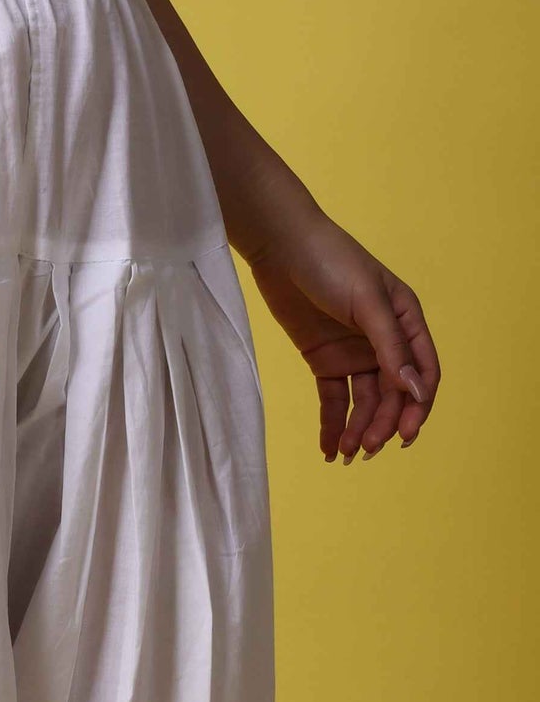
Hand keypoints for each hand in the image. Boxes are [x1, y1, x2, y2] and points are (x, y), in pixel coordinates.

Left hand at [246, 208, 440, 462]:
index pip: (423, 373)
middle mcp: (385, 341)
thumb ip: (390, 347)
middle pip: (393, 394)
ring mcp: (354, 352)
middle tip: (365, 450)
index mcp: (407, 322)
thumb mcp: (367, 303)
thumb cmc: (331, 263)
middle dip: (383, 424)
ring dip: (358, 429)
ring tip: (344, 454)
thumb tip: (415, 390)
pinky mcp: (324, 360)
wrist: (280, 247)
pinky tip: (328, 449)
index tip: (405, 435)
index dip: (418, 406)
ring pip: (364, 403)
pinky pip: (334, 400)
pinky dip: (332, 424)